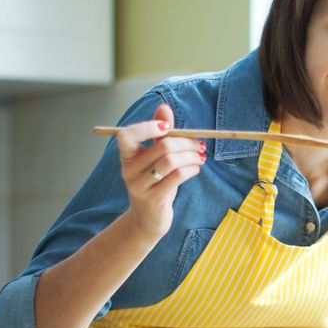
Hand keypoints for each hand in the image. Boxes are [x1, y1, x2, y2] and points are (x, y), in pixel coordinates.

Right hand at [117, 103, 205, 240]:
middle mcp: (129, 170)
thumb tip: (164, 107)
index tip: (167, 128)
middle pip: (162, 147)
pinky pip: (177, 177)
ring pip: (171, 161)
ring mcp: (140, 186)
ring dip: (191, 156)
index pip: (127, 135)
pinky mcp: (154, 199)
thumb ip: (159, 133)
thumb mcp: (154, 158)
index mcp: (126, 156)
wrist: (148, 219)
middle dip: (186, 143)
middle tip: (199, 145)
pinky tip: (196, 169)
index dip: (147, 127)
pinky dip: (191, 169)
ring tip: (200, 157)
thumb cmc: (154, 183)